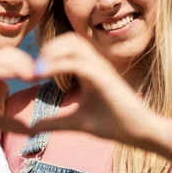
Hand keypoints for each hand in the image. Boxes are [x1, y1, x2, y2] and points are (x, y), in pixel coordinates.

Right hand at [0, 47, 35, 134]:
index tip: (42, 74)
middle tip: (42, 72)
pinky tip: (11, 76)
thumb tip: (28, 130)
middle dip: (24, 62)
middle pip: (4, 55)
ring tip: (31, 73)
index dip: (25, 64)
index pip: (7, 59)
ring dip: (14, 64)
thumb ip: (5, 121)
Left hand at [30, 33, 163, 146]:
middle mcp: (97, 64)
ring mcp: (102, 69)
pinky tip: (43, 74)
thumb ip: (55, 122)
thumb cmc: (114, 124)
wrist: (140, 133)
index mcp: (91, 69)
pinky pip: (79, 64)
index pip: (69, 46)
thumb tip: (31, 128)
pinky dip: (59, 65)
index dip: (49, 52)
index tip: (32, 71)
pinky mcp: (105, 79)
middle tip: (34, 69)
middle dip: (49, 48)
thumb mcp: (77, 123)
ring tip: (38, 70)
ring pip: (75, 45)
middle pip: (71, 39)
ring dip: (53, 52)